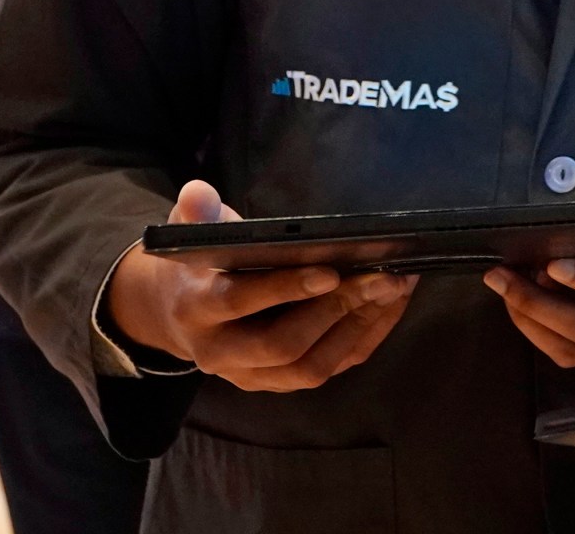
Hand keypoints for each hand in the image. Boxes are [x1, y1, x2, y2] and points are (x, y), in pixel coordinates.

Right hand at [105, 180, 417, 391]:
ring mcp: (252, 375)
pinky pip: (332, 366)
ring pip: (312, 367)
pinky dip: (367, 335)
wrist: (179, 313)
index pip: (239, 303)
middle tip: (381, 276)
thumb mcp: (191, 232)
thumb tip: (198, 192)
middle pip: (284, 345)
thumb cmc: (200, 264)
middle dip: (337, 310)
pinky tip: (393, 302)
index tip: (330, 270)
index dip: (286, 288)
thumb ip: (195, 212)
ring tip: (396, 285)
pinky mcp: (282, 381)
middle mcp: (222, 353)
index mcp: (197, 310)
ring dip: (361, 325)